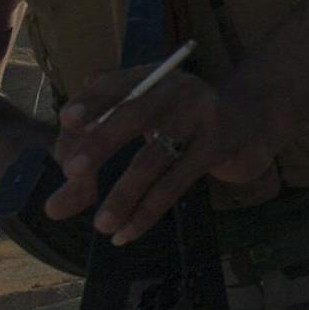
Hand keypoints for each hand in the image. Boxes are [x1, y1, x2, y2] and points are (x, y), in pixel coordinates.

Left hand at [45, 61, 276, 245]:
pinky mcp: (217, 146)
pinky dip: (148, 210)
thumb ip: (95, 149)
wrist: (249, 119)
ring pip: (154, 157)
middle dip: (100, 144)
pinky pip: (176, 183)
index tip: (67, 120)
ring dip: (124, 193)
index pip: (115, 84)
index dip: (92, 101)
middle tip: (71, 173)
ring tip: (101, 224)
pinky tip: (127, 232)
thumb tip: (59, 202)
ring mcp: (200, 116)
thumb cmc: (180, 122)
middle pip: (133, 114)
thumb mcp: (142, 120)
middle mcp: (175, 89)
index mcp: (150, 77)